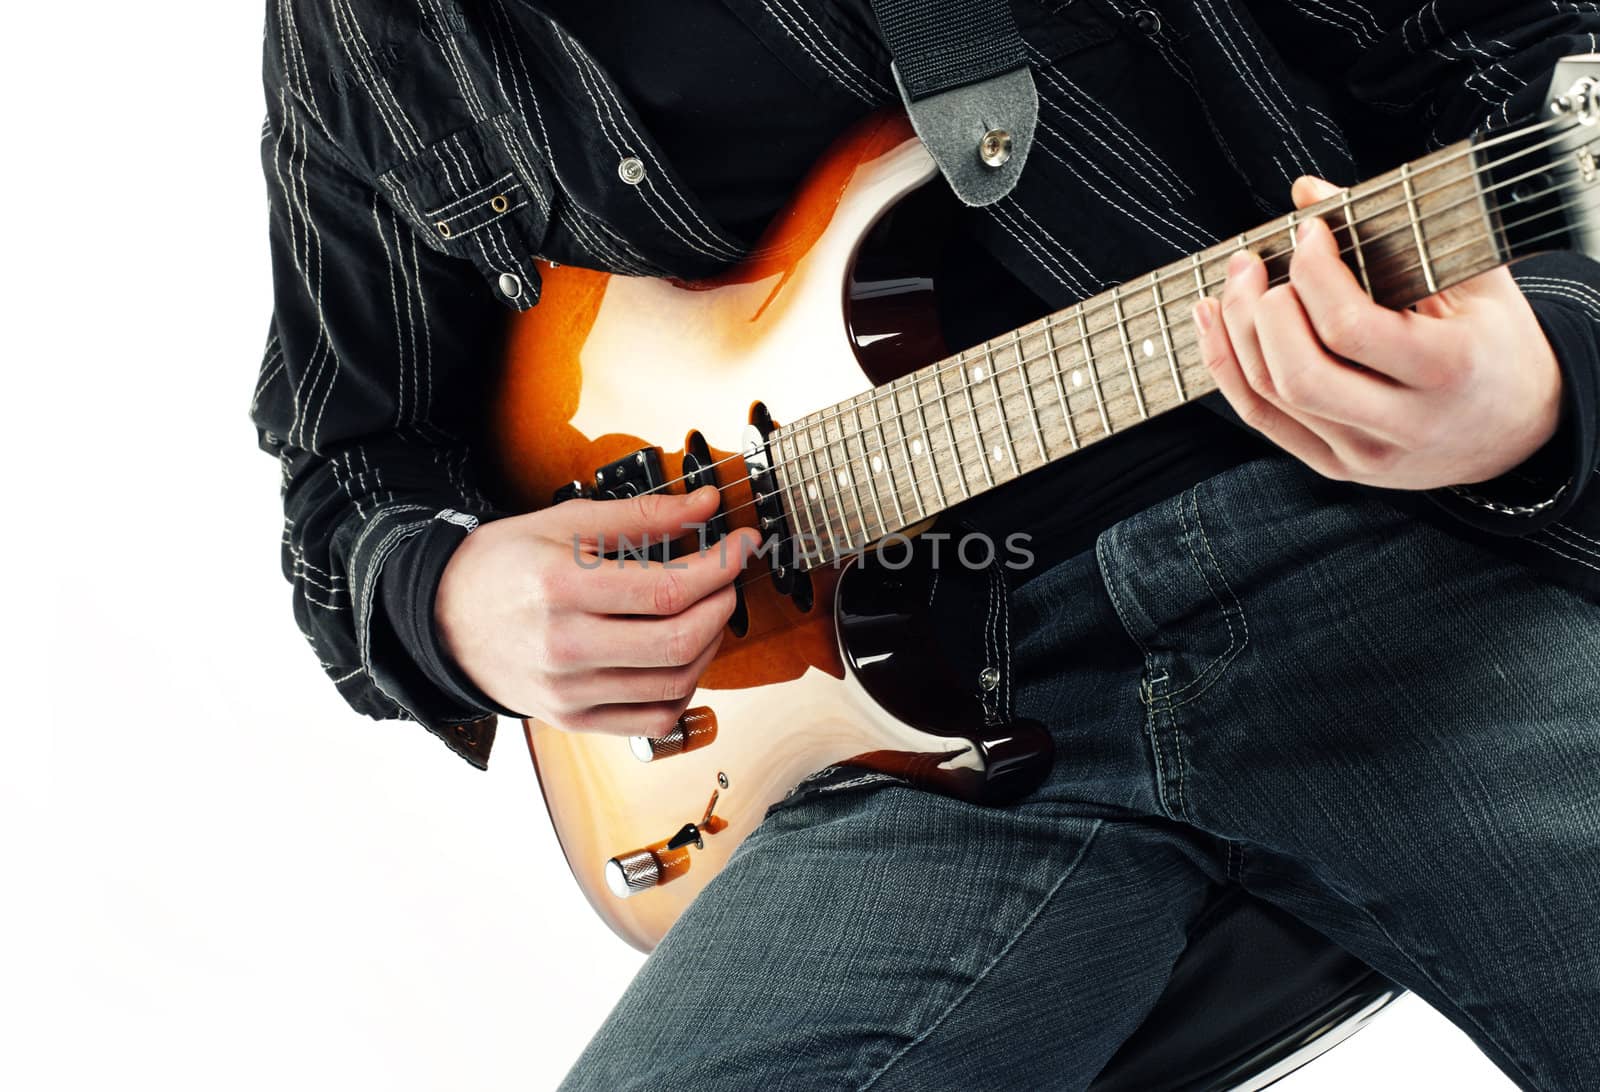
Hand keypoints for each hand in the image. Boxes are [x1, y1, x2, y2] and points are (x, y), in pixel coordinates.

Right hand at [435, 486, 758, 734]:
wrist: (446, 620)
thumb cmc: (504, 565)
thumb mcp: (565, 522)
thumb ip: (642, 515)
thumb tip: (707, 506)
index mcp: (560, 588)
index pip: (668, 590)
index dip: (720, 567)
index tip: (742, 545)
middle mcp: (565, 647)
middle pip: (679, 640)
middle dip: (722, 604)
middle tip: (728, 578)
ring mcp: (570, 692)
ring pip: (675, 683)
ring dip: (711, 644)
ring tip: (708, 612)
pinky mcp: (574, 719)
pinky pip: (653, 719)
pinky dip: (684, 690)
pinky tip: (683, 657)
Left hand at [1193, 176, 1562, 488]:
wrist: (1517, 432)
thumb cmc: (1496, 343)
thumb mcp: (1475, 281)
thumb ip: (1398, 231)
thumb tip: (1307, 191)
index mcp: (1447, 371)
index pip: (1352, 328)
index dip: (1314, 274)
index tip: (1307, 232)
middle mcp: (1403, 424)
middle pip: (1299, 373)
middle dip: (1259, 311)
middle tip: (1252, 264)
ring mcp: (1364, 455)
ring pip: (1270, 396)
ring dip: (1235, 333)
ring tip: (1232, 283)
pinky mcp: (1335, 466)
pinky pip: (1262, 419)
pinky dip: (1227, 368)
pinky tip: (1215, 322)